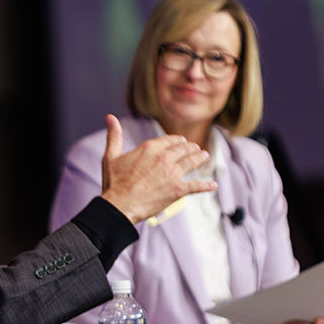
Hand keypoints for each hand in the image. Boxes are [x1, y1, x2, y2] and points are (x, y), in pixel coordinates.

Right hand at [100, 114, 217, 223]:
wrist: (119, 206)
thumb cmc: (114, 183)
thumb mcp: (111, 156)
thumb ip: (114, 136)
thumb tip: (110, 117)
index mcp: (149, 148)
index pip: (170, 139)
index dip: (177, 140)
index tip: (181, 142)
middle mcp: (163, 158)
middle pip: (183, 149)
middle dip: (191, 148)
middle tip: (196, 149)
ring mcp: (172, 174)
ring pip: (193, 161)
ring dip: (200, 158)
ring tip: (204, 157)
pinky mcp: (178, 190)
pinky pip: (196, 185)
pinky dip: (206, 185)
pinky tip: (213, 185)